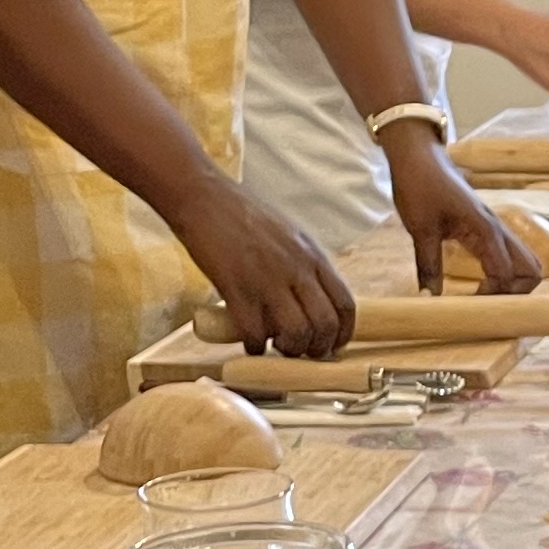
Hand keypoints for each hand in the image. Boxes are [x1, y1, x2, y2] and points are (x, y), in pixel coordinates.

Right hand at [173, 175, 353, 357]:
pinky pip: (255, 332)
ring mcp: (267, 279)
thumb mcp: (289, 235)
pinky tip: (250, 342)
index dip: (342, 333)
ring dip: (288, 349)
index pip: (345, 304)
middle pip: (324, 324)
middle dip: (317, 347)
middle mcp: (296, 269)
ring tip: (276, 346)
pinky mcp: (236, 288)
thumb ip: (304, 264)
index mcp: (312, 256)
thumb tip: (314, 298)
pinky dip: (255, 346)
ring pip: (296, 333)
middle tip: (302, 351)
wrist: (203, 197)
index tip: (332, 344)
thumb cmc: (244, 215)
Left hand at [382, 128, 540, 296]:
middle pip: (532, 271)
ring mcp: (497, 228)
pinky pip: (511, 255)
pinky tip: (481, 279)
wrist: (419, 155)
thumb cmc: (420, 185)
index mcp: (486, 232)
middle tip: (485, 303)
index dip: (492, 298)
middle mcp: (499, 231)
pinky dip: (506, 272)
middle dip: (517, 294)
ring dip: (515, 283)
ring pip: (527, 263)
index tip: (469, 307)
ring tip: (485, 294)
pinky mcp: (489, 227)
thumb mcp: (420, 229)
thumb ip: (428, 266)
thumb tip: (430, 300)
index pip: (506, 277)